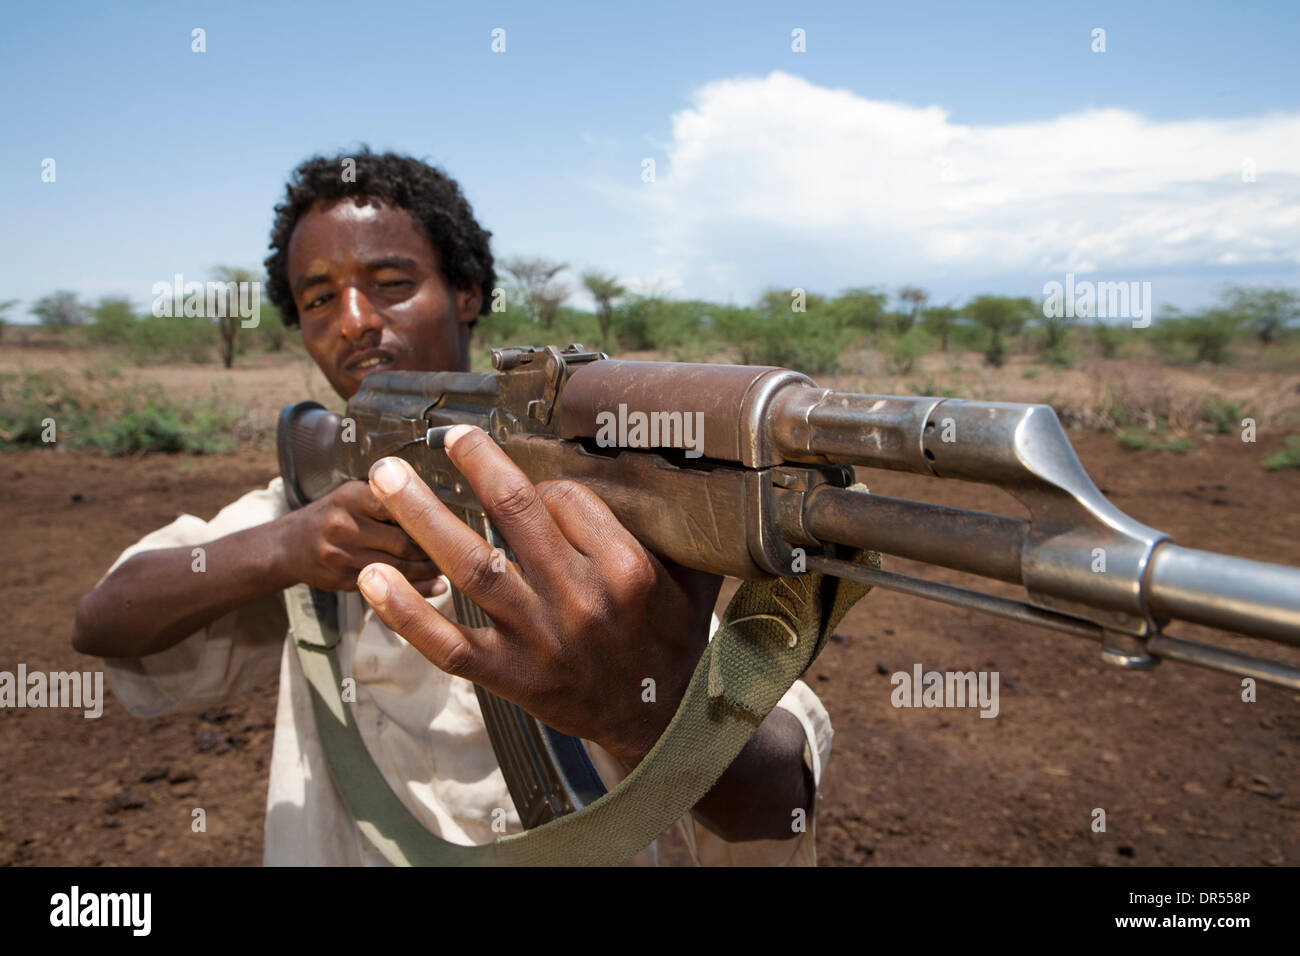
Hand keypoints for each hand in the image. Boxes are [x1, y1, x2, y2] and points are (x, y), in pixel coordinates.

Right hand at [279, 480, 443, 596]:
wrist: (288, 545)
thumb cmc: (333, 515)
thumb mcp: (355, 494)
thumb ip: (390, 499)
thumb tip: (442, 507)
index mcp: (352, 496)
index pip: (398, 503)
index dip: (431, 514)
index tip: (457, 519)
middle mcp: (343, 524)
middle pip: (403, 540)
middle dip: (436, 548)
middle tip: (462, 550)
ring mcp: (340, 555)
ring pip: (397, 568)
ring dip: (429, 571)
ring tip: (450, 568)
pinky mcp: (341, 581)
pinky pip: (385, 586)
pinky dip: (415, 589)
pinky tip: (435, 587)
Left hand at [355, 424, 722, 767]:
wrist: (662, 721)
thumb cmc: (672, 638)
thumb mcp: (691, 577)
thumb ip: (673, 526)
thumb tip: (655, 462)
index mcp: (626, 568)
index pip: (567, 497)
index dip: (543, 485)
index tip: (535, 490)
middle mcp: (580, 599)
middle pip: (515, 515)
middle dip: (474, 466)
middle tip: (444, 434)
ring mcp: (540, 640)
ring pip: (471, 567)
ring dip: (422, 517)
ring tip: (385, 478)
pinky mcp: (511, 677)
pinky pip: (449, 644)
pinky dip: (405, 613)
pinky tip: (370, 578)